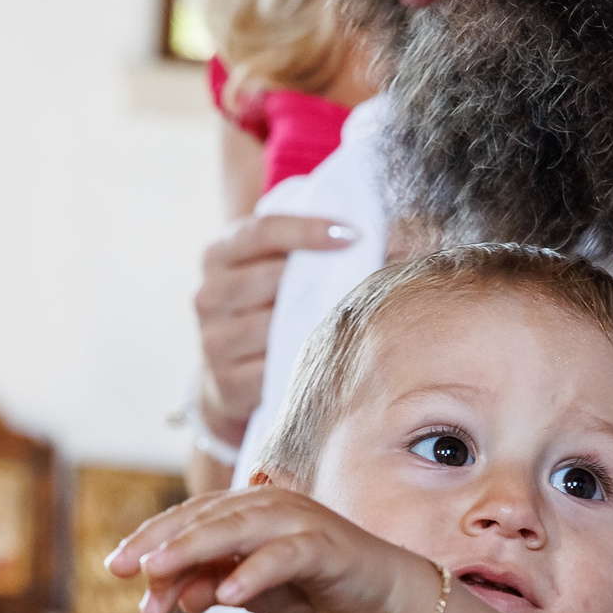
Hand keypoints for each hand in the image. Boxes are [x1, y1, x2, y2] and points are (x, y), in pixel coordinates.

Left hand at [105, 485, 431, 612]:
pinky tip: (226, 596)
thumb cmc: (311, 587)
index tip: (114, 568)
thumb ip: (210, 588)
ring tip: (156, 572)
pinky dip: (253, 573)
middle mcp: (268, 504)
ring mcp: (298, 520)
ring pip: (236, 529)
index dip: (150, 540)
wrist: (379, 596)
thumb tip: (167, 598)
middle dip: (159, 542)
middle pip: (204, 518)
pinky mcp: (325, 545)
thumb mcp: (250, 592)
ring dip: (193, 550)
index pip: (188, 519)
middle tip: (121, 568)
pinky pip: (283, 557)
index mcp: (246, 510)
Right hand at [194, 215, 356, 436]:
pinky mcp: (226, 383)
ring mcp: (213, 341)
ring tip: (361, 316)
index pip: (261, 231)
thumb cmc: (271, 305)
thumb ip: (327, 240)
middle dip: (328, 276)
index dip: (308, 230)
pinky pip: (277, 370)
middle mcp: (208, 295)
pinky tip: (338, 355)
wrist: (229, 371)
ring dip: (323, 322)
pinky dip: (311, 363)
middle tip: (376, 275)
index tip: (356, 234)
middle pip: (272, 279)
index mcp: (219, 254)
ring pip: (275, 327)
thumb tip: (404, 232)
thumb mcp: (282, 265)